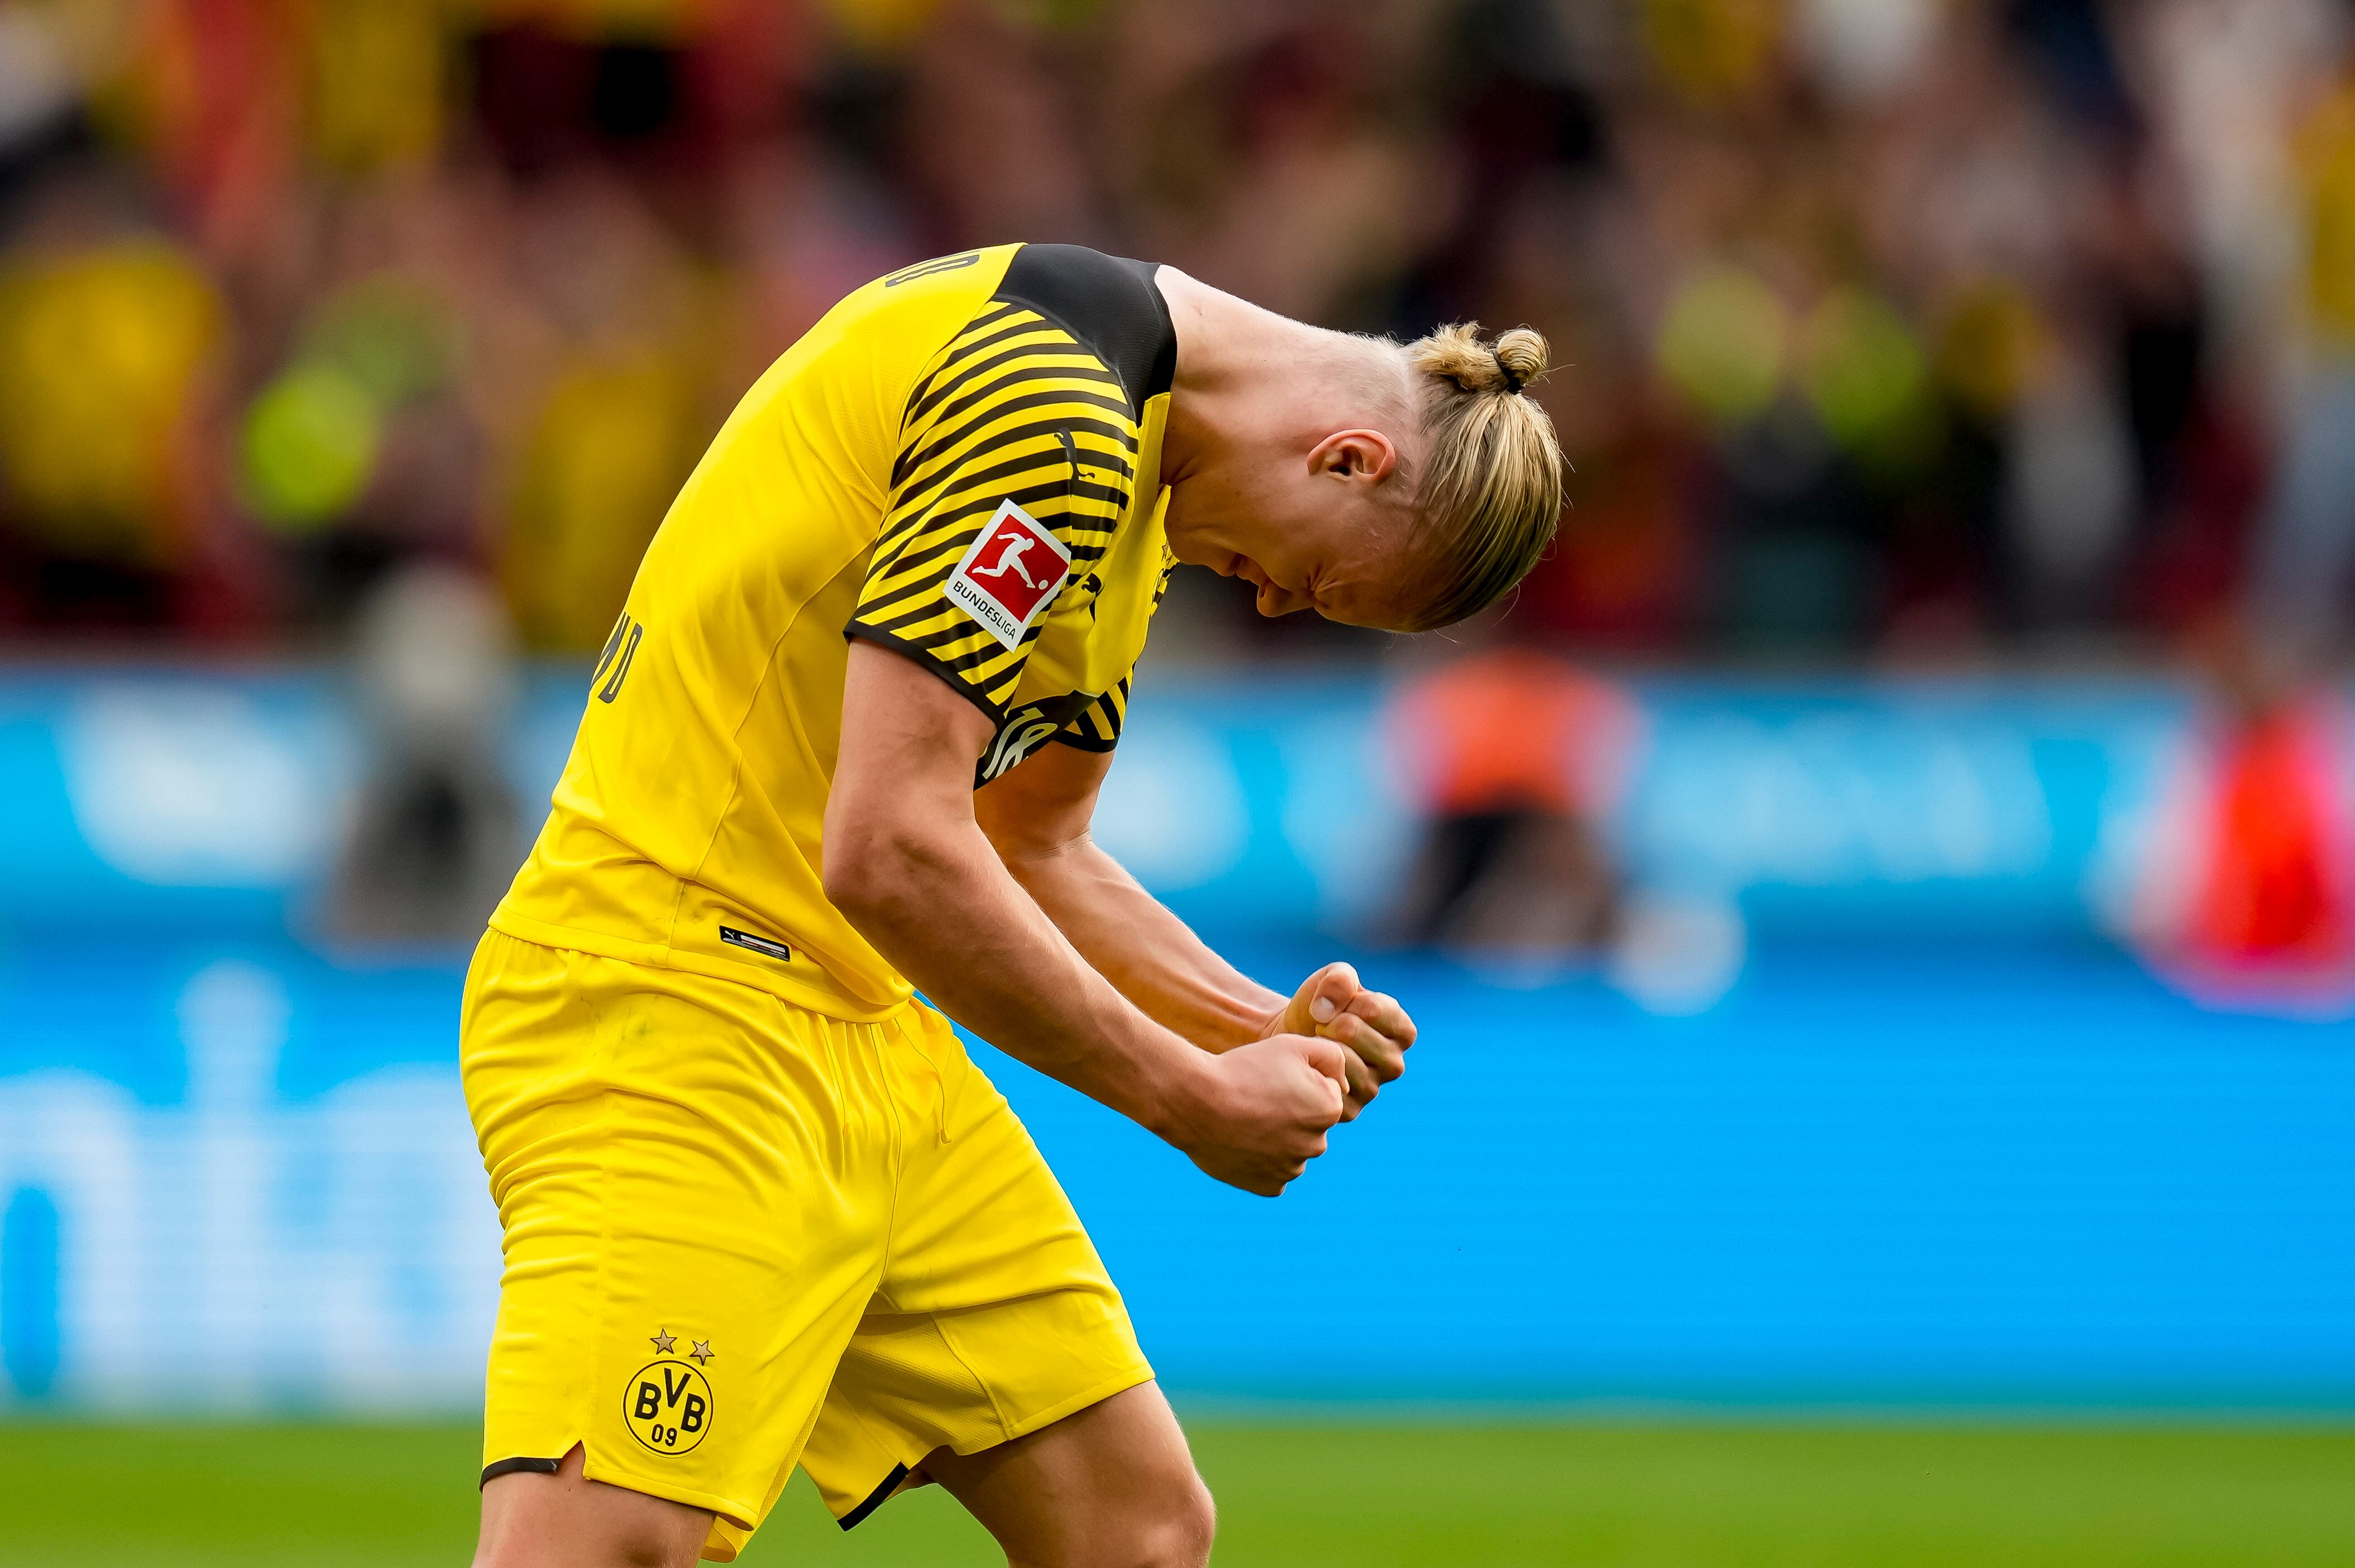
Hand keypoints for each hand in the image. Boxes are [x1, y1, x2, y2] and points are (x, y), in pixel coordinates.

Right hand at [1164, 1034, 1348, 1196]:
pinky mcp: (1269, 1187)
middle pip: (1309, 1124)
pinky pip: (1273, 1172)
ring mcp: (1292, 1169)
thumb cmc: (1245, 1069)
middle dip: (1290, 1112)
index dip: (1296, 1082)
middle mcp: (1317, 1144)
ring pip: (1292, 1149)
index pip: (1324, 1094)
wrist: (1196, 1102)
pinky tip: (1243, 1142)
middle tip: (1256, 1098)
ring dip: (1276, 1137)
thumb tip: (1344, 1084)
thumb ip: (1332, 1056)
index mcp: (1329, 1110)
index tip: (1270, 1080)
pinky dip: (1261, 1160)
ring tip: (1245, 1119)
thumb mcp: (1293, 1044)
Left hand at [1264, 962, 1415, 1120]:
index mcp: (1402, 1031)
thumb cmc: (1320, 1006)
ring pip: (1340, 1061)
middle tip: (1321, 1023)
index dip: (1345, 999)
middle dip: (1326, 1020)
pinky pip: (1328, 1086)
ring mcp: (1373, 1089)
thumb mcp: (1331, 979)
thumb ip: (1339, 979)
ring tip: (1316, 1042)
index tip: (1335, 1003)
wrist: (1292, 1038)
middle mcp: (1394, 1063)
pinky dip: (1313, 1069)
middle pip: (1354, 1033)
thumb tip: (1325, 1011)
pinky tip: (1311, 1063)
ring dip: (1319, 1045)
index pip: (1374, 1009)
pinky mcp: (1349, 1109)